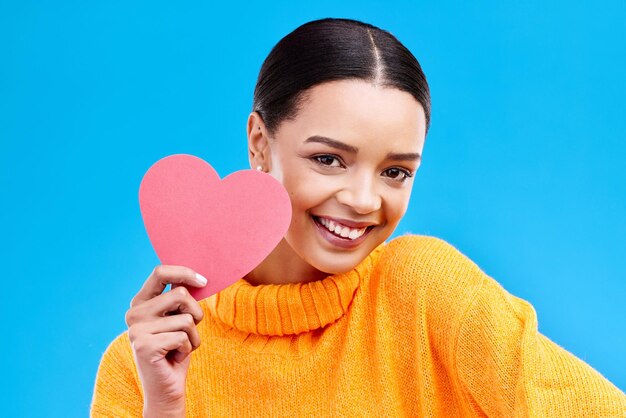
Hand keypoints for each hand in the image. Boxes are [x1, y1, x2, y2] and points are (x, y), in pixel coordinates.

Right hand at [125, 265, 206, 416]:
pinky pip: (184, 337)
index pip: (160, 272)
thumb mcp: (179, 318)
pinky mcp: (144, 346)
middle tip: (186, 332)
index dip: (185, 273)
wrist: (167, 387)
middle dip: (195, 313)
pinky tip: (174, 358)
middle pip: (181, 294)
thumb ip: (181, 297)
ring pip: (187, 318)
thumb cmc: (176, 350)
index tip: (203, 281)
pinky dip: (188, 348)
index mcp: (140, 302)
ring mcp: (136, 330)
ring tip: (179, 347)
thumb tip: (198, 275)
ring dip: (193, 336)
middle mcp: (134, 313)